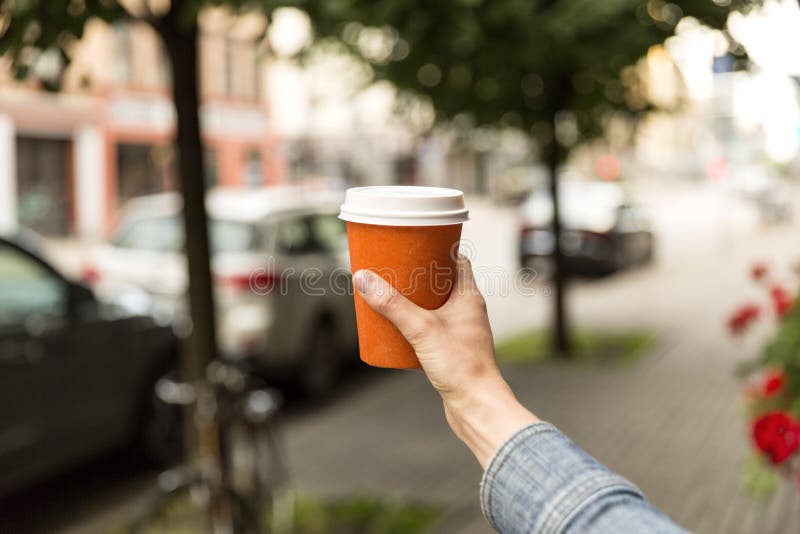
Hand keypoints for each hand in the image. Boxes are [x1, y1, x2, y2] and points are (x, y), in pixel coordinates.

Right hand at [353, 256, 537, 467]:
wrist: (476, 406)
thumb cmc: (460, 365)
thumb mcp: (421, 328)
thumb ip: (392, 304)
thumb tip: (363, 278)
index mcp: (469, 296)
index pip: (456, 260)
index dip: (436, 249)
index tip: (413, 244)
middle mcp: (469, 310)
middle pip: (442, 282)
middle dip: (418, 275)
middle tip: (393, 270)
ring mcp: (462, 331)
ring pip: (436, 306)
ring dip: (415, 300)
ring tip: (390, 297)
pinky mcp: (453, 350)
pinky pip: (433, 327)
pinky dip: (416, 323)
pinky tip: (398, 328)